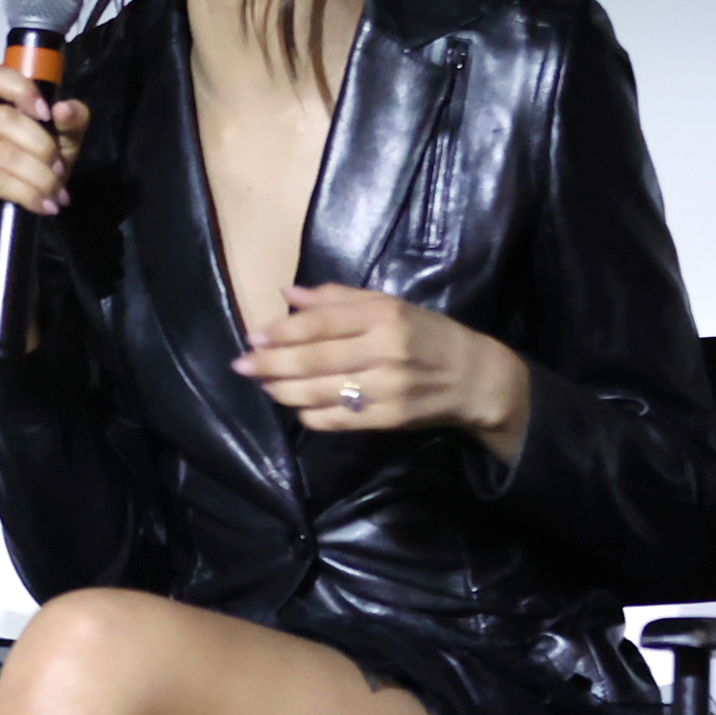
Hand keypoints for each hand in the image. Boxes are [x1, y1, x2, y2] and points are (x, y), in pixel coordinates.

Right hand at [0, 63, 92, 292]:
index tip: (47, 115)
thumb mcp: (60, 145)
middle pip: (4, 119)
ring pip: (4, 153)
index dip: (23, 89)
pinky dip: (27, 193)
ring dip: (40, 177)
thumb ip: (70, 122)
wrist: (7, 230)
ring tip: (55, 194)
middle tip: (60, 172)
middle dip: (42, 147)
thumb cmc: (28, 178)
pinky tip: (43, 206)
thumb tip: (64, 110)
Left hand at [233, 283, 531, 464]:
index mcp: (385, 316)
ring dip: (283, 390)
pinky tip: (296, 406)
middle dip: (271, 364)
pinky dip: (309, 414)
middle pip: (315, 359)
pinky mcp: (388, 420)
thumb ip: (337, 299)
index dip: (283, 331)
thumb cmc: (427, 335)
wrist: (474, 378)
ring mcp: (387, 389)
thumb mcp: (390, 305)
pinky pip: (336, 420)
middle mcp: (385, 351)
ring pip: (320, 392)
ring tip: (262, 384)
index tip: (253, 336)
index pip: (322, 324)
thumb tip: (287, 294)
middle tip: (241, 365)